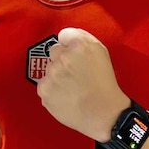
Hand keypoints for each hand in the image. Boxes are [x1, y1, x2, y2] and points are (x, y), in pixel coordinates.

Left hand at [37, 27, 129, 141]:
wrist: (104, 114)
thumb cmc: (104, 85)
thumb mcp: (101, 53)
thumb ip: (83, 38)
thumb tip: (66, 36)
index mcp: (80, 45)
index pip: (64, 34)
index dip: (69, 45)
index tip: (75, 55)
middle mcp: (64, 56)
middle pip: (54, 51)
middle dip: (62, 60)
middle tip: (75, 73)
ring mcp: (52, 74)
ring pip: (49, 68)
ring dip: (57, 75)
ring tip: (72, 87)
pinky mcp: (44, 90)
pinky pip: (43, 84)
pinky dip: (52, 90)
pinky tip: (66, 95)